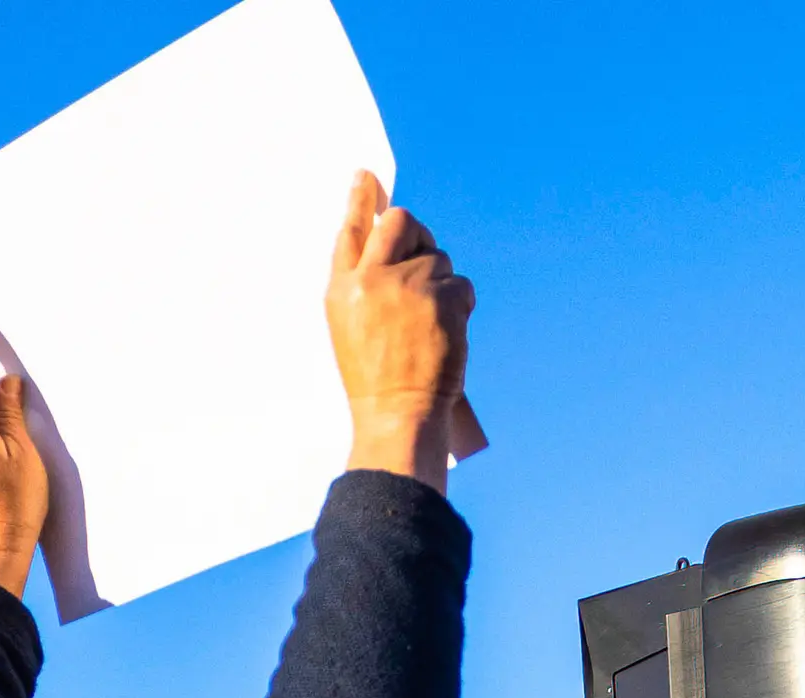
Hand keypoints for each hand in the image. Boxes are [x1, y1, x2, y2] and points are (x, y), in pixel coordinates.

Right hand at [325, 172, 473, 487]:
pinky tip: (448, 331)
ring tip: (429, 323)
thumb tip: (380, 239)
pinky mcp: (442, 300)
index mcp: (342, 287)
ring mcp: (408, 288)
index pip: (351, 231)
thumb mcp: (349, 325)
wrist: (397, 413)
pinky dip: (461, 305)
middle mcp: (371, 279)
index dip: (360, 201)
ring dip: (440, 283)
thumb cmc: (375, 376)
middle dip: (417, 234)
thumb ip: (360, 281)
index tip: (366, 176)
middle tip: (422, 262)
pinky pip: (461, 283)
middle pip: (401, 223)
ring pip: (437, 256)